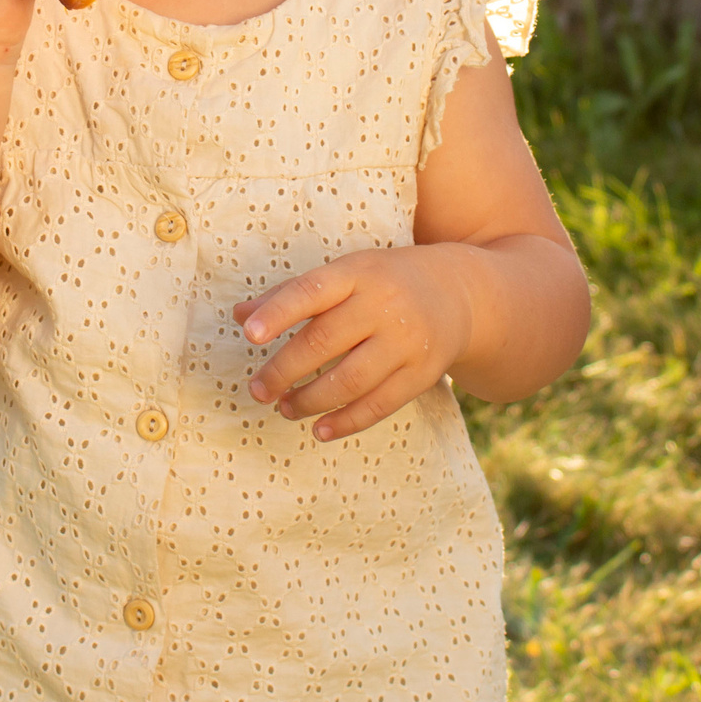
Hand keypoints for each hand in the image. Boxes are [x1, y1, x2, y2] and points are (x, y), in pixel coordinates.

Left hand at [235, 246, 477, 441]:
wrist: (460, 292)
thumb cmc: (385, 281)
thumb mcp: (346, 273)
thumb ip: (293, 293)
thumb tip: (240, 314)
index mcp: (359, 272)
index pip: (312, 290)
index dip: (279, 312)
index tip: (249, 334)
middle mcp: (384, 304)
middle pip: (325, 341)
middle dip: (284, 370)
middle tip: (257, 389)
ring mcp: (406, 341)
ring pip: (350, 379)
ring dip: (311, 399)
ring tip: (284, 407)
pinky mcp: (422, 373)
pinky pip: (380, 404)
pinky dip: (347, 421)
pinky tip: (320, 429)